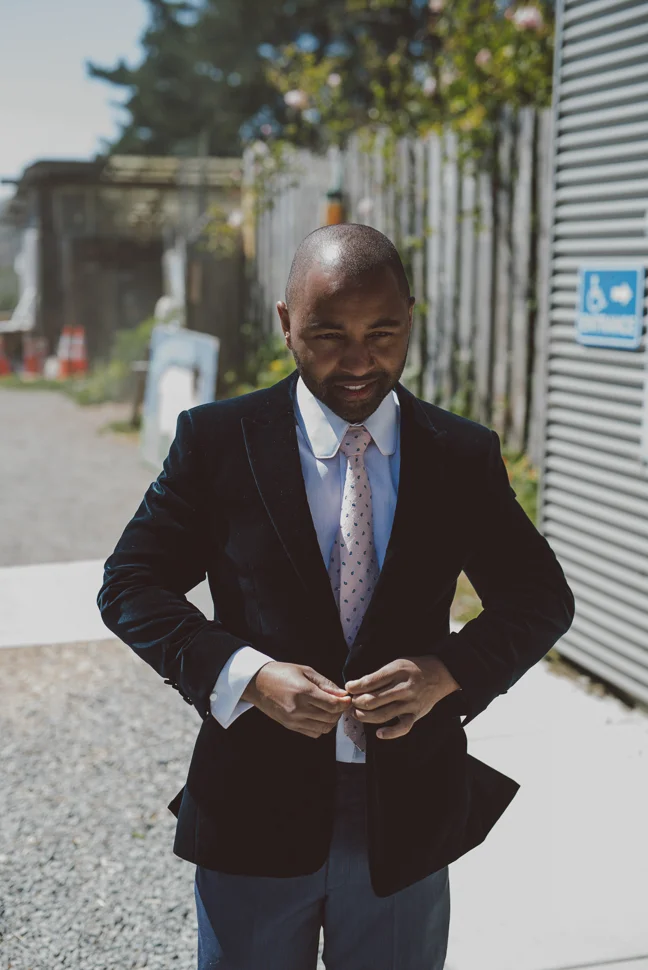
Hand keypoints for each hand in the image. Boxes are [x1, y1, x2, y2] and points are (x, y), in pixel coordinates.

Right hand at [242, 662, 351, 738]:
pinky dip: (321, 727)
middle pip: (330, 718)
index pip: (332, 705)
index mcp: (303, 692)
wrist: (257, 683)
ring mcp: (294, 720)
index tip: (348, 698)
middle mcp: (298, 709)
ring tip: (331, 709)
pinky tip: (320, 716)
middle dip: (340, 711)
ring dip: (332, 720)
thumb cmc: (281, 673)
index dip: (344, 703)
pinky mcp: (290, 726)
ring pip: (324, 728)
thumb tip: (342, 694)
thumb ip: (325, 683)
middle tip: (341, 702)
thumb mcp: (305, 671)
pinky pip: (313, 733)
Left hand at [344, 656, 461, 739]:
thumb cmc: (413, 668)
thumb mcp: (396, 664)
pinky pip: (403, 727)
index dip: (355, 687)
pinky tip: (379, 733)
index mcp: (397, 671)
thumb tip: (356, 686)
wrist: (440, 674)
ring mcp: (410, 703)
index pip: (370, 682)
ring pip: (383, 714)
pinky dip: (390, 733)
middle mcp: (404, 688)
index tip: (348, 688)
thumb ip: (378, 675)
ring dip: (366, 716)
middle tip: (351, 702)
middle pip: (373, 700)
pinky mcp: (416, 715)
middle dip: (357, 702)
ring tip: (357, 714)